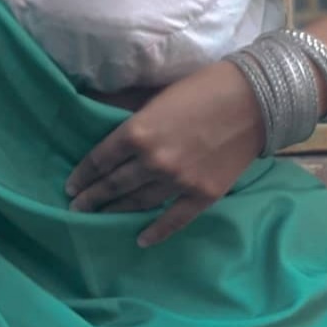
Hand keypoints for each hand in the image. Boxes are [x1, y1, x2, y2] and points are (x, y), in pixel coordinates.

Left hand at [63, 61, 267, 246]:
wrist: (255, 100)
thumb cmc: (201, 88)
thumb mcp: (154, 93)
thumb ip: (124, 107)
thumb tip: (93, 107)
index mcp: (137, 132)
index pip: (99, 159)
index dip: (83, 174)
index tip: (71, 185)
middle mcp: (153, 161)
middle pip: (113, 185)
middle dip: (92, 198)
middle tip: (76, 208)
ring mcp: (178, 182)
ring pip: (137, 202)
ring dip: (115, 211)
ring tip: (98, 218)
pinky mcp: (203, 195)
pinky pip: (173, 219)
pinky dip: (156, 232)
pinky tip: (140, 239)